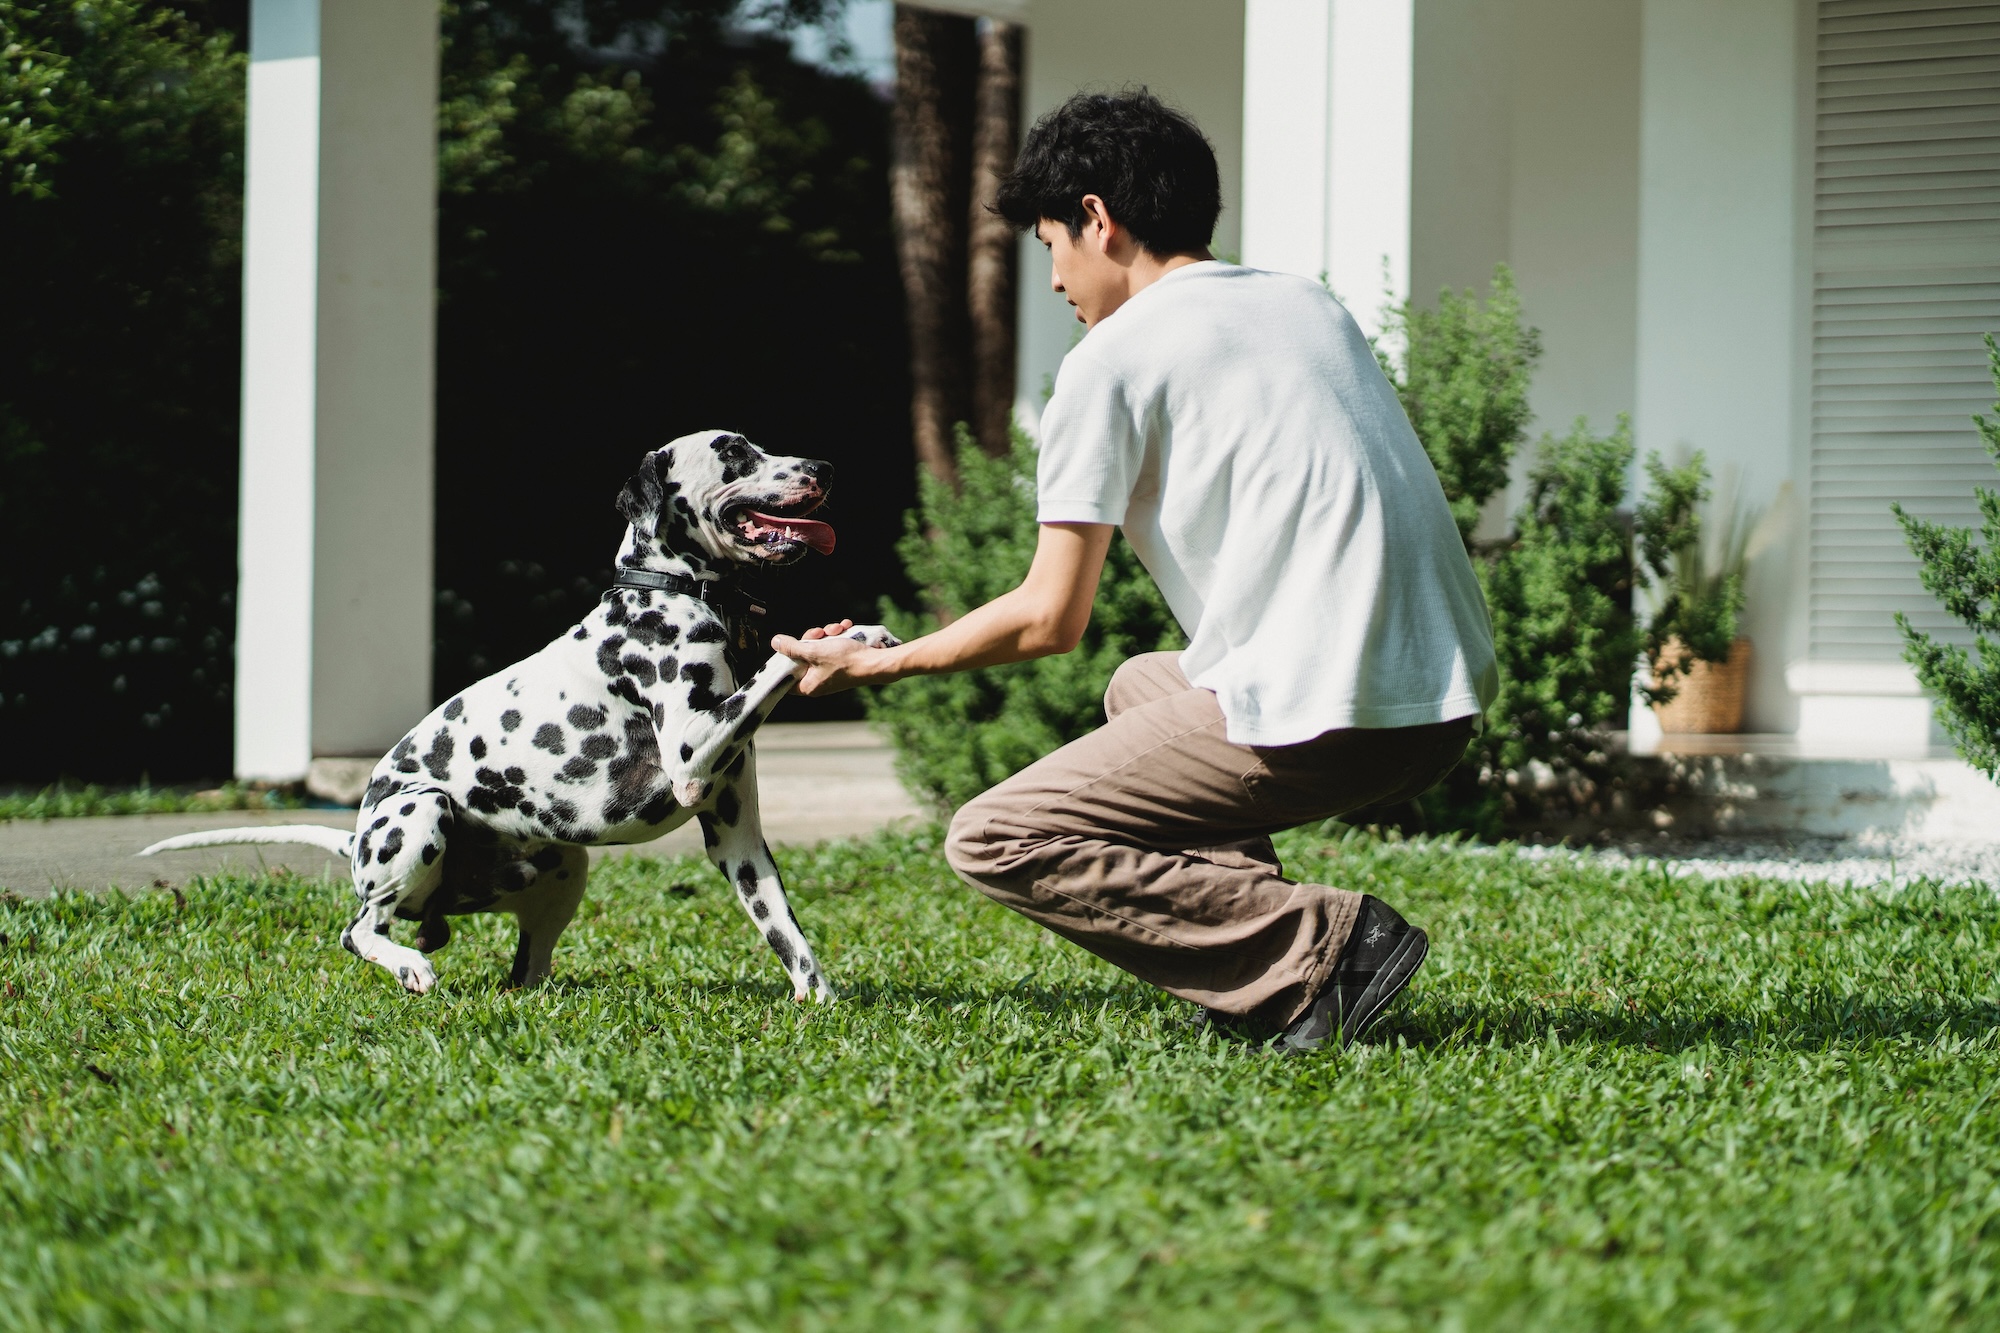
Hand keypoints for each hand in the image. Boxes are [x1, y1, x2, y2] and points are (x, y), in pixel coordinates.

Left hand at [772, 621, 895, 695]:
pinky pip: (832, 649)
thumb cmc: (846, 661)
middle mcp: (818, 682)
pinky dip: (837, 638)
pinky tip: (846, 628)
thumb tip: (775, 643)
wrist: (875, 661)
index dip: (786, 659)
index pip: (787, 675)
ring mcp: (830, 673)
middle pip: (803, 657)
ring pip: (819, 649)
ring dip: (827, 635)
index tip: (790, 645)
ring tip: (838, 628)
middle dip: (812, 640)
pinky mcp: (841, 665)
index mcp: (808, 686)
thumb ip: (792, 648)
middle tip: (819, 632)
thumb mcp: (814, 651)